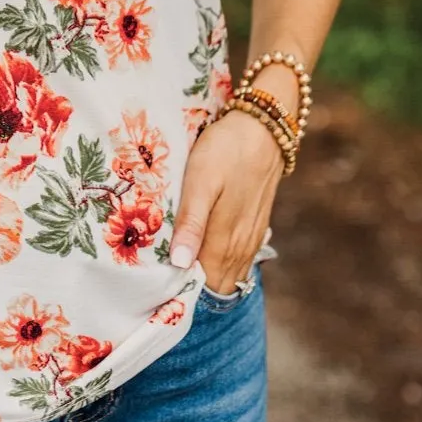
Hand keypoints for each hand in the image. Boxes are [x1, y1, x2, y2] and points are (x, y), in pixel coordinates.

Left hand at [169, 108, 283, 293]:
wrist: (263, 127)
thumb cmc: (226, 150)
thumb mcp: (201, 181)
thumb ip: (193, 223)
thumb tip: (181, 264)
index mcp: (224, 240)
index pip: (206, 286)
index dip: (183, 294)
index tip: (158, 291)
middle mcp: (241, 246)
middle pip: (218, 285)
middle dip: (193, 290)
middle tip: (162, 283)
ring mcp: (251, 237)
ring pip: (230, 274)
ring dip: (208, 278)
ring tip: (178, 273)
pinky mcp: (256, 226)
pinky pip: (240, 259)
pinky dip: (222, 265)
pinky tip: (204, 256)